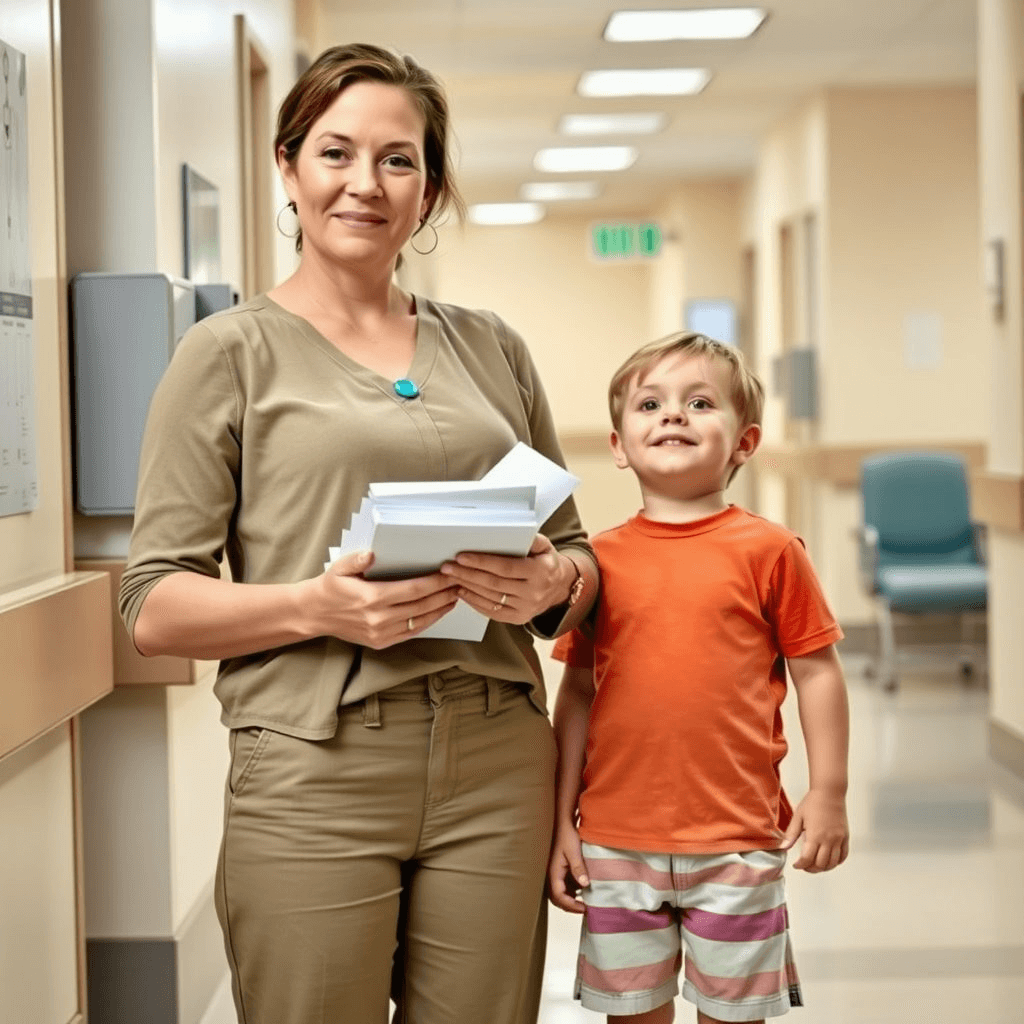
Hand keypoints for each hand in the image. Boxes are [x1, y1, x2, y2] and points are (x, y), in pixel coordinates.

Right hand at [313, 550, 458, 649]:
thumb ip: (356, 560)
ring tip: (455, 596)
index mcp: (371, 598)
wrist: (315, 614)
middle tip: (460, 583)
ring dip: (441, 609)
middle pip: (422, 605)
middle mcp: (379, 618)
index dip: (434, 582)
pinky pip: (412, 633)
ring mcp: (381, 633)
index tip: (448, 573)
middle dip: (444, 594)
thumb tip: (371, 554)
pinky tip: (438, 612)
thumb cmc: (330, 587)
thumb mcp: (339, 568)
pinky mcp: (381, 642)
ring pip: (420, 621)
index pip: (413, 590)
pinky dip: (428, 622)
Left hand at [440, 534, 572, 624]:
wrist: (559, 588)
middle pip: (493, 583)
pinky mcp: (518, 619)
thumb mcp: (545, 546)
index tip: (461, 557)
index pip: (505, 567)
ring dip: (467, 587)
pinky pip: (492, 612)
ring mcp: (526, 609)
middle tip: (448, 567)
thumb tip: (511, 532)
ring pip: (490, 598)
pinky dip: (474, 601)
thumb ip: (531, 539)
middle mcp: (533, 593)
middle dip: (467, 574)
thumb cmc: (546, 563)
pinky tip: (462, 591)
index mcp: (540, 572)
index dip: (481, 562)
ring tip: (450, 577)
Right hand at [548, 823, 589, 912]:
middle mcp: (551, 875)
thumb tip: (585, 885)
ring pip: (559, 893)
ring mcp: (554, 873)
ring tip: (585, 900)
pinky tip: (582, 888)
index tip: (584, 908)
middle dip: (570, 906)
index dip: (571, 905)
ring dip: (570, 899)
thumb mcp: (574, 851)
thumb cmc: (566, 835)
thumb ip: (578, 868)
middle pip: (557, 898)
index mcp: (553, 872)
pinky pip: (563, 885)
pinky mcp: (558, 870)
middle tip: (585, 908)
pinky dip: (571, 891)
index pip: (558, 896)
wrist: (562, 823)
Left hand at [781, 789, 848, 871]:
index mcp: (815, 835)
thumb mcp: (798, 817)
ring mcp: (838, 839)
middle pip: (821, 864)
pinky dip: (837, 862)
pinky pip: (843, 856)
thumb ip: (791, 834)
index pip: (807, 859)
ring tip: (815, 865)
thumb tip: (783, 847)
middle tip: (805, 866)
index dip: (800, 865)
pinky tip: (829, 860)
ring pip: (833, 863)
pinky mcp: (845, 837)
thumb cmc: (813, 802)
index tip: (796, 865)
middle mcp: (828, 840)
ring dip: (824, 868)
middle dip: (811, 869)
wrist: (830, 793)